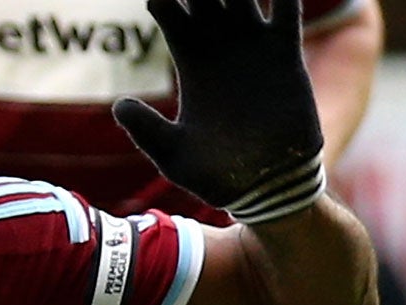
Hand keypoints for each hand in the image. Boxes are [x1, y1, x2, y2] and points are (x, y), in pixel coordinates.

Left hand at [113, 0, 326, 222]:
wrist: (265, 186)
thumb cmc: (214, 175)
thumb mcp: (173, 154)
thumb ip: (146, 129)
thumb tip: (119, 105)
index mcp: (188, 60)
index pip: (169, 8)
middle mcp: (218, 44)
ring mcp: (252, 44)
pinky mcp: (284, 52)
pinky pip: (286, 9)